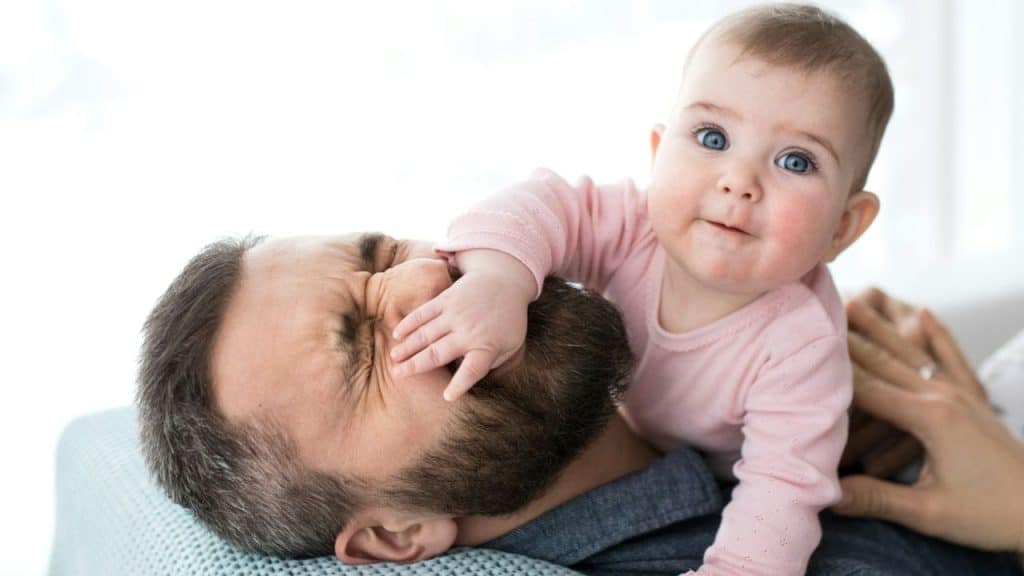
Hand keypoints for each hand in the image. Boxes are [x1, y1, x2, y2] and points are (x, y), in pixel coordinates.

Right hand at [390, 249, 534, 401]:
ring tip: (394, 358)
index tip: (447, 396)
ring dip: (408, 346)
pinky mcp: (447, 299)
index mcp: (487, 346)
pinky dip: (409, 323)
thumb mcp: (512, 345)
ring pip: (426, 333)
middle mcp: (469, 331)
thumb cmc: (508, 320)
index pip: (473, 369)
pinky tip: (397, 334)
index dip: (460, 384)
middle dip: (415, 365)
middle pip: (438, 352)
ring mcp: (456, 314)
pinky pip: (424, 312)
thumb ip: (494, 364)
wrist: (506, 280)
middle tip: (397, 375)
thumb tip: (477, 383)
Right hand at [833, 293, 1023, 552]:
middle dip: (847, 337)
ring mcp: (962, 394)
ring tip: (855, 300)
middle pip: (883, 361)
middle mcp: (943, 396)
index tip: (800, 347)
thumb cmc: (991, 515)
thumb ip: (876, 499)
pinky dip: (937, 334)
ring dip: (881, 327)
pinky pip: (952, 358)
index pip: (866, 387)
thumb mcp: (929, 513)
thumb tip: (825, 494)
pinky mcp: (975, 401)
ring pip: (912, 353)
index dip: (831, 368)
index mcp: (929, 418)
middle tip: (817, 310)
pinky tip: (922, 313)